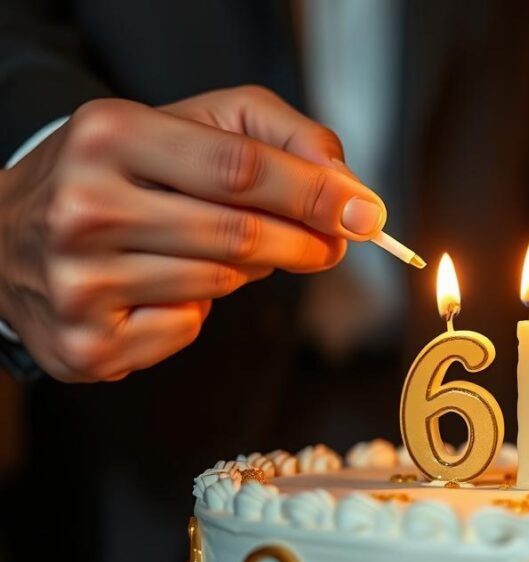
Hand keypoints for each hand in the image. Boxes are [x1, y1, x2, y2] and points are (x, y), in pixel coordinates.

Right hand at [0, 86, 385, 381]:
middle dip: (303, 243)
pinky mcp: (84, 345)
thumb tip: (349, 191)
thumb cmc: (124, 171)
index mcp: (111, 135)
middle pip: (240, 237)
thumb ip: (280, 138)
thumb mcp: (192, 124)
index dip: (315, 194)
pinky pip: (185, 329)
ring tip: (208, 247)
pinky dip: (194, 309)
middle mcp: (82, 208)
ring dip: (243, 272)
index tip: (368, 214)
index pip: (240, 169)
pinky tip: (158, 286)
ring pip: (218, 285)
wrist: (8, 232)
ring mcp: (77, 284)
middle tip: (330, 244)